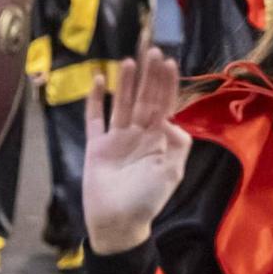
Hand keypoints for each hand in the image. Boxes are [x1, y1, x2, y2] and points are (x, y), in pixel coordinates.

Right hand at [83, 48, 191, 255]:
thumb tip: (173, 121)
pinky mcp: (97, 146)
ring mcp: (117, 139)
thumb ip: (177, 145)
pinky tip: (98, 81)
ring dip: (126, 83)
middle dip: (149, 76)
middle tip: (151, 50)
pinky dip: (95, 100)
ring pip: (122, 103)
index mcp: (158, 140)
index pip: (164, 105)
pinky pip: (95, 119)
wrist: (117, 223)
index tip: (169, 62)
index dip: (167, 85)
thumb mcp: (170, 173)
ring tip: (129, 61)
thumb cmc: (146, 201)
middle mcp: (138, 135)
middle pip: (144, 99)